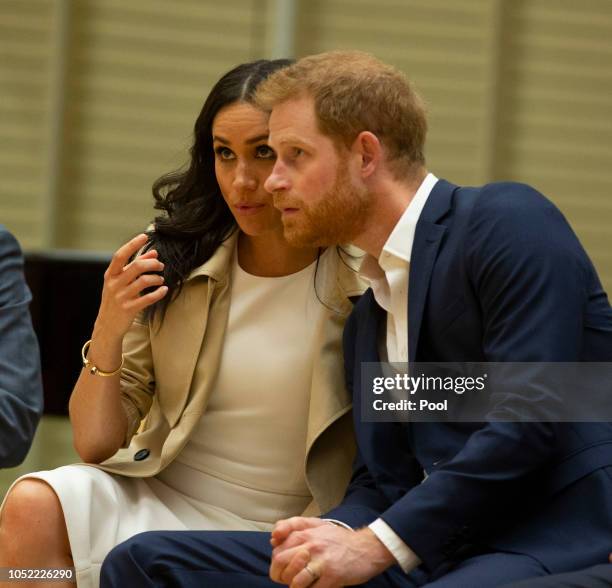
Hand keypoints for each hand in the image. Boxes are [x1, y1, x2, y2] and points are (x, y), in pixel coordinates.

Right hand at [94, 233, 166, 340]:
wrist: (107, 325)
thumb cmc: (116, 299)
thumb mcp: (121, 281)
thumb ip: (135, 266)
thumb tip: (153, 252)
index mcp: (111, 275)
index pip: (120, 255)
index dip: (133, 244)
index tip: (144, 236)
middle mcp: (114, 284)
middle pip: (137, 267)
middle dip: (153, 264)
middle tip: (161, 266)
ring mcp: (121, 297)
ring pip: (144, 281)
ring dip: (157, 278)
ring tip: (160, 280)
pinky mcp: (129, 309)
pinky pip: (148, 298)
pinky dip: (159, 293)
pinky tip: (164, 290)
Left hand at [270, 523, 394, 586]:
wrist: (366, 548)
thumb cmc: (339, 539)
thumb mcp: (316, 524)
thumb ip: (293, 526)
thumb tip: (273, 539)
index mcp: (304, 533)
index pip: (277, 550)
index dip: (277, 563)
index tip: (284, 568)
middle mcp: (310, 545)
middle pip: (280, 563)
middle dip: (281, 576)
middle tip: (290, 579)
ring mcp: (321, 561)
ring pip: (294, 579)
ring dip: (295, 586)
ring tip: (303, 585)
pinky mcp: (332, 576)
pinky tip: (316, 587)